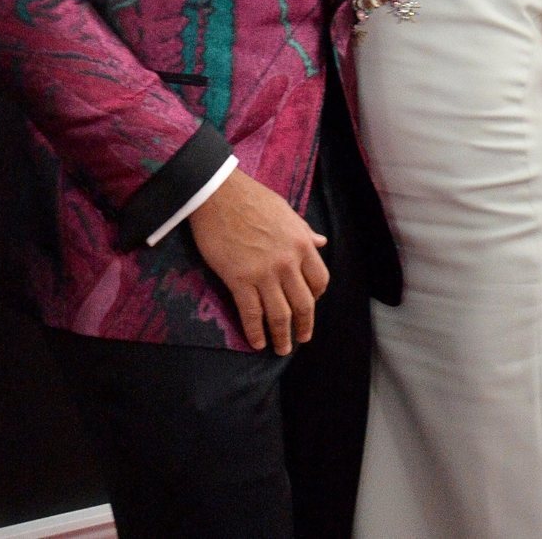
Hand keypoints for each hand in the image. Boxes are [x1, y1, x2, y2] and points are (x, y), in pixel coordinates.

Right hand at [188, 168, 329, 355]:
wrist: (219, 194)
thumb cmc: (252, 198)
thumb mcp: (286, 212)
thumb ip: (304, 231)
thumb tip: (322, 242)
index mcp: (302, 243)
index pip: (320, 280)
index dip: (316, 297)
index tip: (310, 305)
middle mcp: (288, 262)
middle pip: (303, 303)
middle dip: (304, 325)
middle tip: (301, 338)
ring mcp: (264, 273)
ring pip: (280, 314)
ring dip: (282, 336)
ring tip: (281, 348)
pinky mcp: (239, 280)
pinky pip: (251, 313)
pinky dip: (255, 332)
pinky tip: (256, 342)